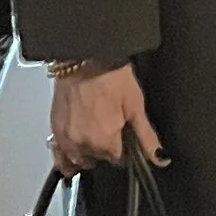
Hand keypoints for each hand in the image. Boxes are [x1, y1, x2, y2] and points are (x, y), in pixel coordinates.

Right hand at [49, 60, 164, 176]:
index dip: (124, 148)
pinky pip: (59, 153)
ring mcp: (66, 137)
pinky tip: (73, 149)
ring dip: (87, 153)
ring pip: (79, 159)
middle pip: (98, 159)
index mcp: (105, 141)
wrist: (84, 54)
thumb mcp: (135, 104)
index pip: (118, 161)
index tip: (123, 134)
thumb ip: (147, 136)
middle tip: (110, 126)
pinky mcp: (55, 127)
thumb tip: (161, 159)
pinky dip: (66, 155)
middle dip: (106, 148)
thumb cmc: (110, 74)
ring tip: (94, 133)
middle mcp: (83, 144)